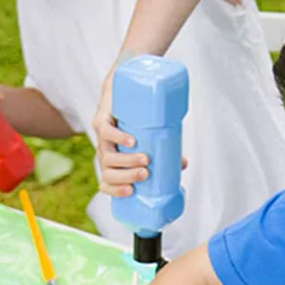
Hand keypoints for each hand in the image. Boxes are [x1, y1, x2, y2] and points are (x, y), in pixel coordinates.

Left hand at [92, 69, 186, 196]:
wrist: (121, 92)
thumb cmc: (136, 123)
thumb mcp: (151, 141)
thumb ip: (165, 154)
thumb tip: (183, 163)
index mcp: (112, 165)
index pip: (107, 184)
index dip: (115, 191)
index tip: (131, 191)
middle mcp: (104, 154)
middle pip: (109, 173)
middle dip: (126, 176)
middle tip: (145, 173)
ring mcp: (101, 138)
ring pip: (108, 156)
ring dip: (126, 161)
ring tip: (145, 159)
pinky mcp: (101, 121)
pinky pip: (105, 132)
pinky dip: (119, 138)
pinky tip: (131, 141)